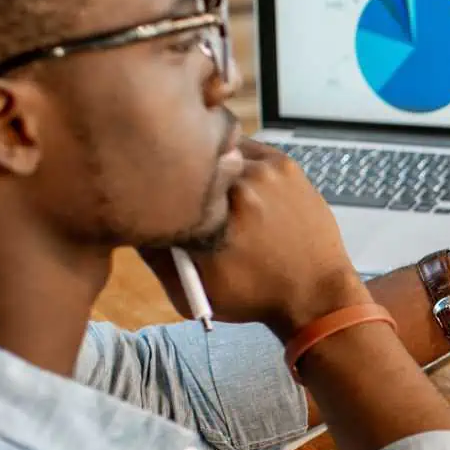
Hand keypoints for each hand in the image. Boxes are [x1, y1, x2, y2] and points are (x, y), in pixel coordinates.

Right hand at [140, 140, 369, 335]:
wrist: (315, 294)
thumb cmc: (253, 297)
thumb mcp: (193, 290)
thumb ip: (157, 255)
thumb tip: (134, 221)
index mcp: (209, 212)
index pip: (163, 186)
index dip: (156, 192)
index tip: (156, 202)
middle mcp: (235, 182)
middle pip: (191, 162)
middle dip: (183, 177)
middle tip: (188, 198)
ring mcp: (264, 168)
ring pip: (218, 152)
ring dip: (212, 167)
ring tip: (218, 194)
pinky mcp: (284, 164)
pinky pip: (247, 151)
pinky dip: (239, 164)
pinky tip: (243, 188)